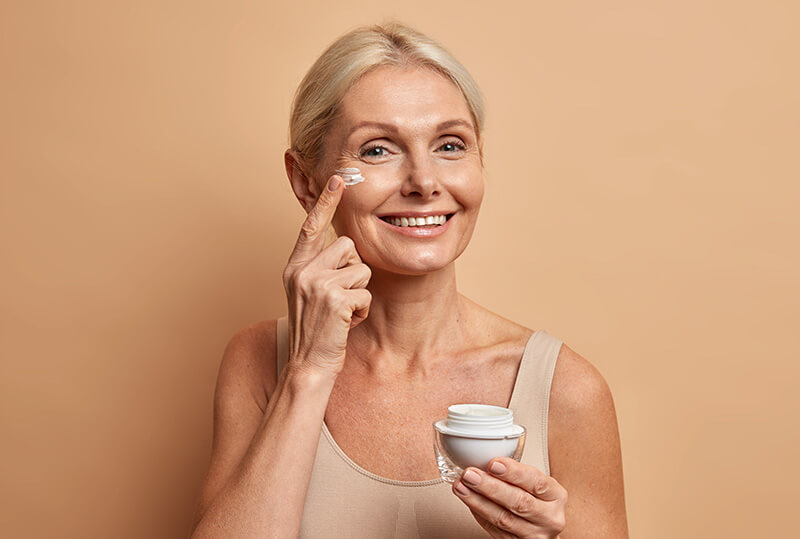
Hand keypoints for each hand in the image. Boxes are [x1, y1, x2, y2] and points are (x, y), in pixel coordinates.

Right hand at [282, 174, 371, 377]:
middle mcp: (302, 271)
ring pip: (361, 270)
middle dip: (354, 271)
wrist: (307, 365)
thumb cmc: (315, 331)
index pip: (310, 227)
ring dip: (359, 293)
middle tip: (340, 298)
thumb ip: (319, 267)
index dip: (325, 202)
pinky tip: (346, 323)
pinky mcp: (335, 299)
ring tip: (342, 312)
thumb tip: (344, 246)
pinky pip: (366, 293)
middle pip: (348, 247)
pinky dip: (362, 311)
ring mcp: (317, 284)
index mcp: (294, 267)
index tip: (337, 179)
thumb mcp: (308, 293)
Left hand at [452, 457, 567, 537]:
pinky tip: (469, 501)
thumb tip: (484, 460)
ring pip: (503, 519)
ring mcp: (534, 535)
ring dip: (478, 501)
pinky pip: (495, 530)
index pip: (536, 482)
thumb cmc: (538, 501)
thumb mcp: (538, 485)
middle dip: (490, 487)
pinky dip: (479, 514)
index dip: (514, 472)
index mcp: (556, 496)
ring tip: (461, 487)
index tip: (493, 463)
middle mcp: (549, 518)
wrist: (544, 529)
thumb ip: (517, 474)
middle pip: (519, 502)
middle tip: (470, 474)